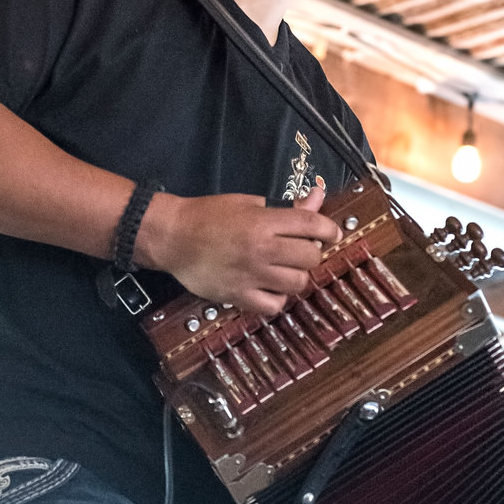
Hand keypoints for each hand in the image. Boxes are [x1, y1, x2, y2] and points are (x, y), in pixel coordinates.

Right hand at [144, 186, 340, 314]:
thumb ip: (287, 206)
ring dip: (296, 276)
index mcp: (264, 221)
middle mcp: (262, 249)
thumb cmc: (208, 215)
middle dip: (311, 253)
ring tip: (284, 270)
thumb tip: (318, 198)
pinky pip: (274, 306)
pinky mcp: (238, 296)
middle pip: (310, 257)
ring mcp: (251, 275)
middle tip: (299, 250)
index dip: (329, 229)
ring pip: (297, 283)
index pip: (312, 226)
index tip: (331, 233)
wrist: (172, 236)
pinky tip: (269, 288)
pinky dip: (277, 299)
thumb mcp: (248, 202)